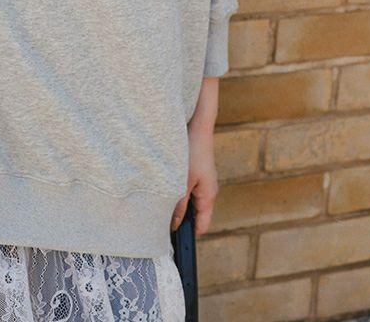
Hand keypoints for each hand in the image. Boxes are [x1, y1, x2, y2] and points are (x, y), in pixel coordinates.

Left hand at [170, 121, 218, 237]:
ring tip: (161, 204)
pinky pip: (187, 189)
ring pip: (189, 201)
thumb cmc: (191, 152)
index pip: (202, 225)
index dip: (189, 235)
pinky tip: (165, 187)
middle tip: (161, 224)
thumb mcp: (182, 182)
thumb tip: (174, 224)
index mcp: (209, 196)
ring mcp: (203, 181)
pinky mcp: (196, 172)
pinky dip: (177, 192)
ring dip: (177, 204)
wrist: (197, 126)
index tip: (174, 243)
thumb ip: (178, 205)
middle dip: (181, 220)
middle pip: (195, 215)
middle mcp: (208, 191)